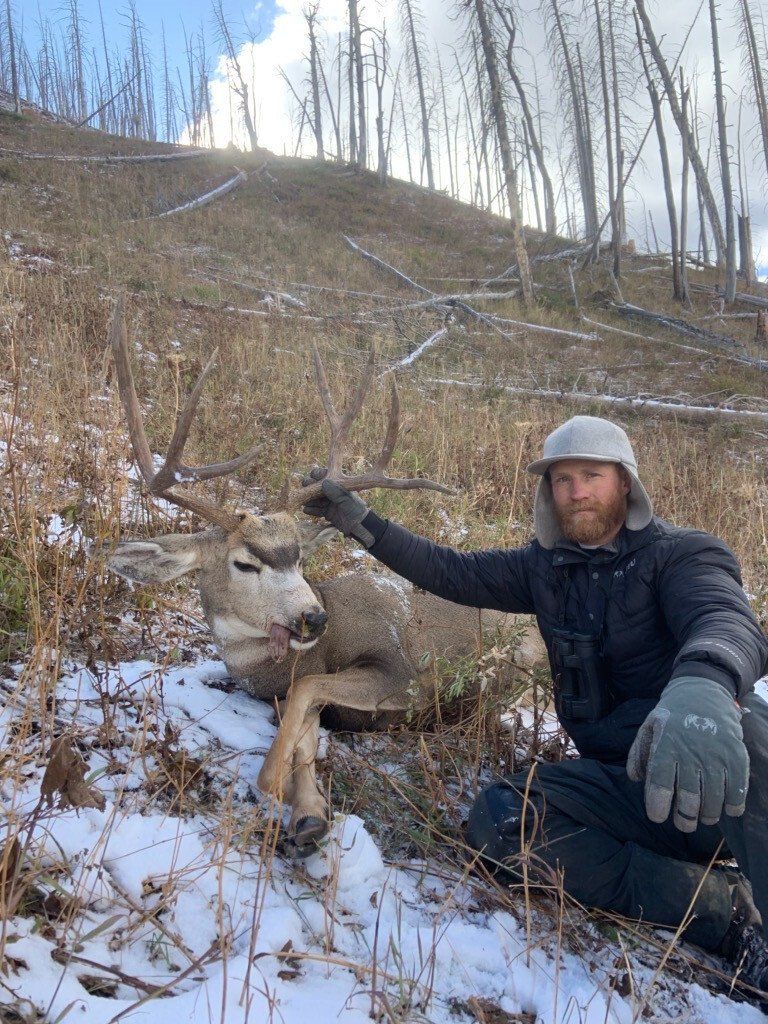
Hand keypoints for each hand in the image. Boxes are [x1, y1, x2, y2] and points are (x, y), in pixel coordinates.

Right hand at [302, 470, 373, 546]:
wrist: (359, 526)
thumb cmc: (355, 509)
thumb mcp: (346, 499)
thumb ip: (335, 491)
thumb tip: (324, 482)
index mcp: (337, 484)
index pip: (323, 475)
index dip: (315, 475)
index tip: (311, 479)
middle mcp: (331, 492)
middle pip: (314, 486)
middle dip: (309, 489)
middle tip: (306, 492)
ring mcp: (328, 502)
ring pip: (313, 499)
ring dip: (308, 500)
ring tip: (306, 503)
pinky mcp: (326, 513)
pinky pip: (315, 510)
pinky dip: (310, 510)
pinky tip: (307, 510)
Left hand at [627, 676, 748, 831]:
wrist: (702, 690)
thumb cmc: (672, 714)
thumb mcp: (649, 727)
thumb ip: (638, 753)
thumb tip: (635, 779)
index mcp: (666, 746)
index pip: (660, 786)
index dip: (658, 807)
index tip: (657, 816)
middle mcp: (691, 753)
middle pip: (689, 799)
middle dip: (684, 819)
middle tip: (683, 823)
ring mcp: (716, 755)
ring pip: (714, 800)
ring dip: (708, 815)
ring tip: (703, 817)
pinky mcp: (736, 756)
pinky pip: (737, 790)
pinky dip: (733, 806)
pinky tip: (727, 808)